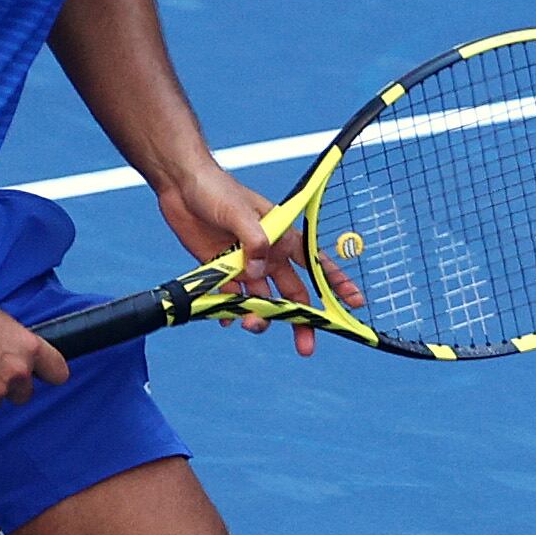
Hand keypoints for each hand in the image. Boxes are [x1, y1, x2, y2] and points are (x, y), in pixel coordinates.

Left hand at [157, 163, 326, 354]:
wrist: (181, 186)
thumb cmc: (217, 189)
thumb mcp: (239, 212)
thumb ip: (254, 242)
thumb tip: (258, 272)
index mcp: (283, 237)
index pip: (316, 263)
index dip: (337, 284)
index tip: (354, 304)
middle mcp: (268, 255)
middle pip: (293, 294)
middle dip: (302, 320)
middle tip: (306, 347)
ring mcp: (245, 265)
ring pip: (262, 300)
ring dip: (261, 317)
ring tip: (250, 325)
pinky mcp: (222, 271)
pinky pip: (231, 299)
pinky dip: (231, 312)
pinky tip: (227, 320)